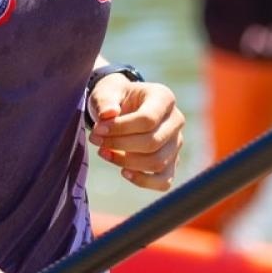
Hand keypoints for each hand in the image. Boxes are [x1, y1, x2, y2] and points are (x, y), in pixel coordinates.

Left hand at [88, 77, 184, 191]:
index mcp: (164, 98)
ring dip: (126, 162)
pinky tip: (123, 172)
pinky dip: (143, 181)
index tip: (97, 130)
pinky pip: (163, 181)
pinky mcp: (171, 162)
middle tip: (96, 141)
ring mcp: (176, 143)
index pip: (148, 119)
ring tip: (104, 153)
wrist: (121, 107)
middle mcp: (176, 120)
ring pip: (157, 162)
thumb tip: (108, 114)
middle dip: (119, 145)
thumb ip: (105, 100)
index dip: (121, 128)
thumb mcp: (106, 91)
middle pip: (153, 142)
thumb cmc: (115, 98)